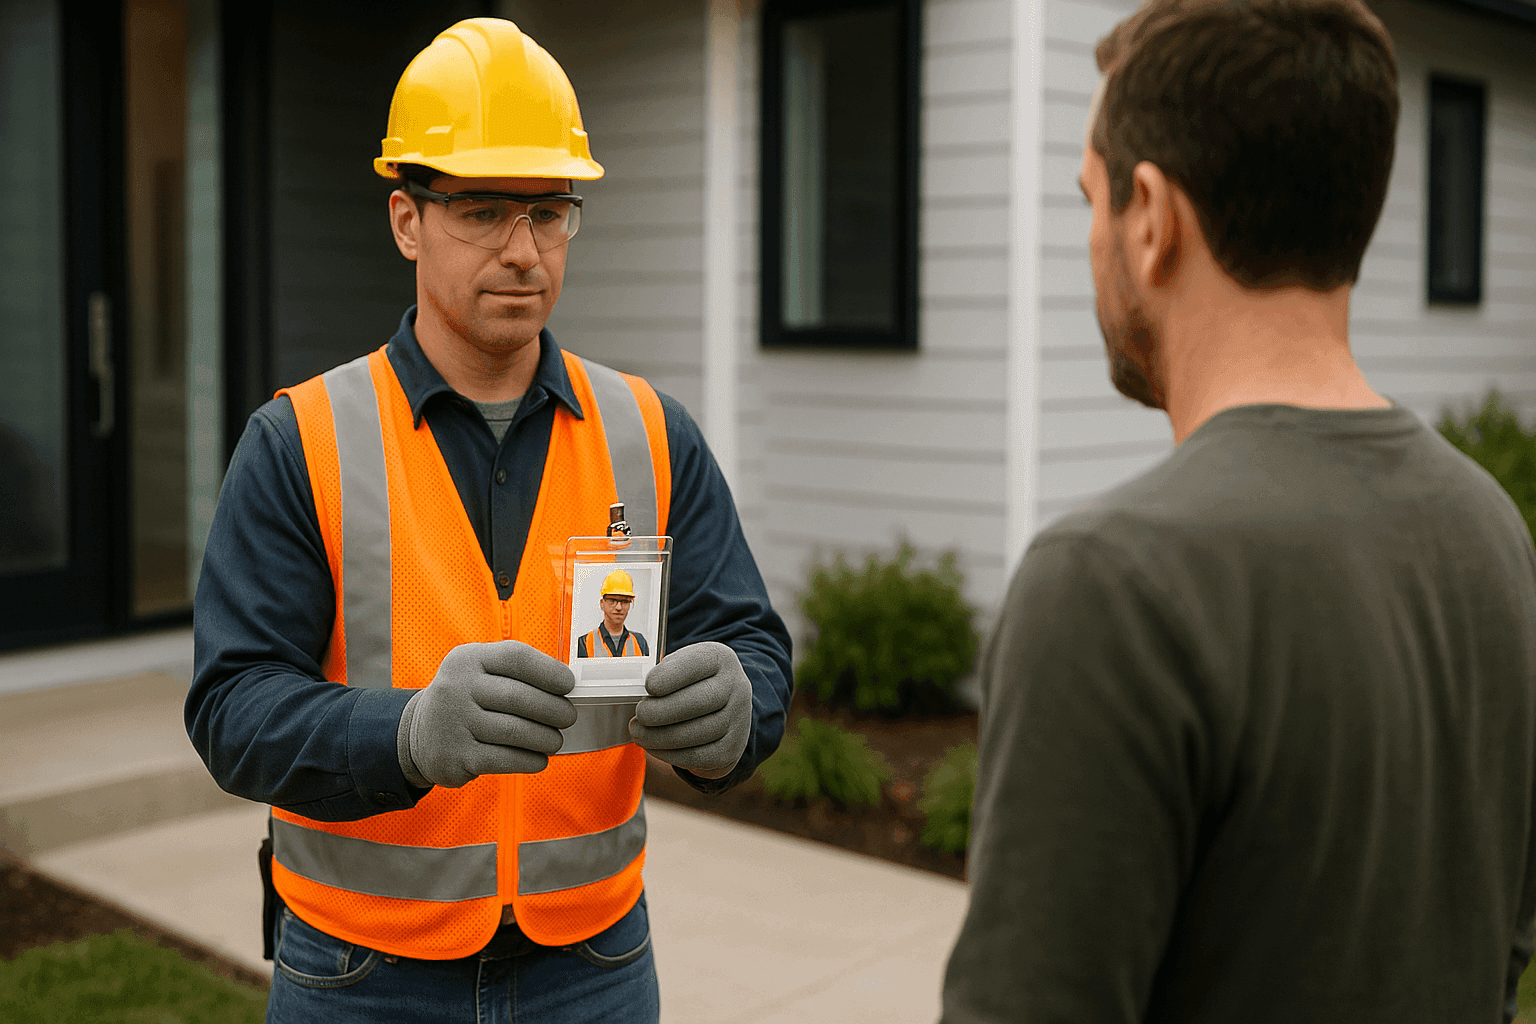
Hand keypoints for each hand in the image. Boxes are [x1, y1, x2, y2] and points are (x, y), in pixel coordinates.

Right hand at [397, 640, 576, 787]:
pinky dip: (529, 760)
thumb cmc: (467, 698)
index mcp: (468, 659)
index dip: (549, 671)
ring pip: (515, 731)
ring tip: (555, 741)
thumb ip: (517, 673)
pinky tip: (539, 759)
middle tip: (568, 718)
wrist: (419, 734)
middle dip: (553, 709)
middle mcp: (456, 687)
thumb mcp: (480, 671)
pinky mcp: (455, 756)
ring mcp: (453, 722)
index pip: (516, 657)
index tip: (569, 685)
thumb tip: (567, 687)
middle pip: (519, 697)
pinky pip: (504, 759)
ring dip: (545, 738)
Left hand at [629, 641, 750, 779]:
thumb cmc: (691, 684)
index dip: (671, 676)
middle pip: (699, 702)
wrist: (724, 709)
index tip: (649, 686)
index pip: (697, 663)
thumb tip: (634, 693)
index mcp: (719, 659)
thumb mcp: (681, 667)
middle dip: (661, 711)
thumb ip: (663, 674)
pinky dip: (671, 754)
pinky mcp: (732, 748)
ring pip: (698, 733)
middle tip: (639, 715)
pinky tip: (654, 746)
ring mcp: (738, 719)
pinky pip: (699, 756)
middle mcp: (736, 687)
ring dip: (660, 737)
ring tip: (639, 733)